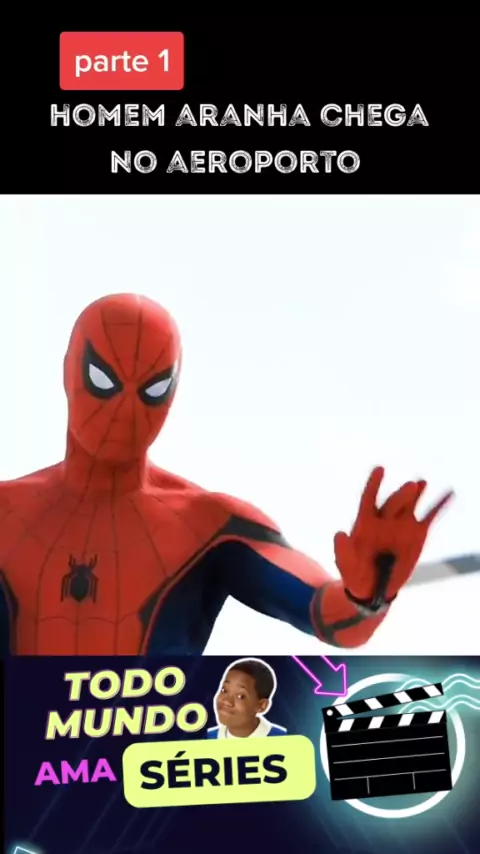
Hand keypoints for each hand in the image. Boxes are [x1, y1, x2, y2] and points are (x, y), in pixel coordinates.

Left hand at [333, 467, 452, 609]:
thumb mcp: (346, 565)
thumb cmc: (355, 574)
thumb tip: (339, 533)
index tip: (380, 469)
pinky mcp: (417, 533)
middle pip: (392, 503)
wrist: (374, 587)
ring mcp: (402, 524)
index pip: (368, 498)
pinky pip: (429, 517)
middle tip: (410, 486)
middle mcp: (384, 518)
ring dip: (417, 493)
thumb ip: (342, 551)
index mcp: (365, 522)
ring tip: (422, 483)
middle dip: (401, 495)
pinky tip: (448, 494)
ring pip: (410, 505)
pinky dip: (438, 505)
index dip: (373, 484)